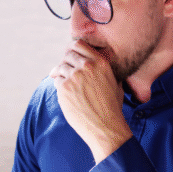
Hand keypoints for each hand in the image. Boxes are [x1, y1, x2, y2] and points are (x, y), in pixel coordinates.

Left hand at [49, 40, 131, 162]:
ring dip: (61, 74)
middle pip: (67, 55)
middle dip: (65, 62)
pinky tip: (66, 95)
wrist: (106, 127)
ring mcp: (74, 76)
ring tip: (66, 85)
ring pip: (60, 67)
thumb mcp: (115, 84)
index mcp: (100, 62)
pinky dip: (59, 86)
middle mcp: (87, 66)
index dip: (71, 49)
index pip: (79, 44)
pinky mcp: (64, 88)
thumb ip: (105, 71)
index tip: (69, 56)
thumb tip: (97, 65)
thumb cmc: (112, 108)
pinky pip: (56, 81)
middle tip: (64, 71)